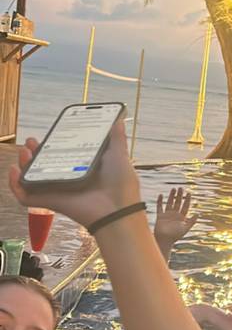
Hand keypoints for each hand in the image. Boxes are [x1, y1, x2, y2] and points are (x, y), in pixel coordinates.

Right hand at [9, 119, 140, 230]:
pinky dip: (14, 185)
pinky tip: (13, 171)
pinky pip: (26, 196)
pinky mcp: (49, 202)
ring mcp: (58, 191)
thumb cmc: (121, 183)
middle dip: (36, 151)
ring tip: (24, 151)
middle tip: (31, 141)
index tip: (51, 132)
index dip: (54, 144)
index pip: (64, 154)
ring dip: (24, 164)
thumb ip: (116, 138)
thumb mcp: (119, 155)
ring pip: (33, 178)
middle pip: (45, 165)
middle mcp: (69, 179)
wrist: (117, 209)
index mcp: (84, 168)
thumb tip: (119, 120)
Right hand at [154, 188, 197, 249]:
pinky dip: (160, 201)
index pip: (185, 206)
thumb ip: (191, 221)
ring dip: (171, 196)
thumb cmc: (175, 236)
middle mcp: (175, 215)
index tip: (189, 193)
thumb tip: (198, 214)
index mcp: (181, 217)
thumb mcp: (185, 228)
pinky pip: (160, 207)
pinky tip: (161, 195)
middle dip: (180, 195)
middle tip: (181, 188)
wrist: (164, 240)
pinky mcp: (160, 216)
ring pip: (170, 203)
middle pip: (178, 203)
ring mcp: (167, 215)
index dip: (187, 199)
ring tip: (173, 188)